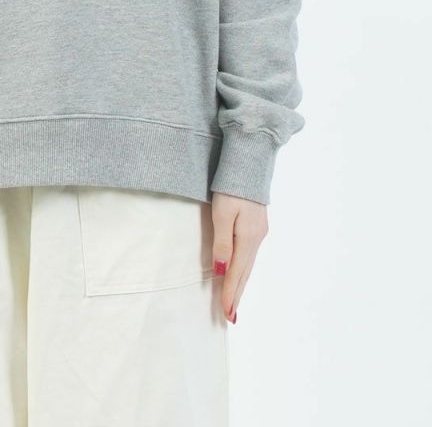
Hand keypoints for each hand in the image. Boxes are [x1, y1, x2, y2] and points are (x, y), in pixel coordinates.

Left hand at [211, 191, 268, 323]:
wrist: (249, 163)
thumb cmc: (231, 187)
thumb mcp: (222, 213)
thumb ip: (222, 243)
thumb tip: (221, 271)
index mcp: (248, 238)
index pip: (236, 273)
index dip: (230, 293)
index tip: (226, 313)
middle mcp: (257, 238)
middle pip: (245, 272)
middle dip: (237, 294)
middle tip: (230, 316)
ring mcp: (259, 231)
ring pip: (248, 264)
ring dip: (241, 283)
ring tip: (234, 301)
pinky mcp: (257, 225)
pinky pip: (250, 254)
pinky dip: (244, 268)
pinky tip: (240, 272)